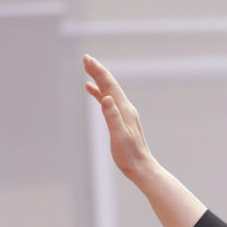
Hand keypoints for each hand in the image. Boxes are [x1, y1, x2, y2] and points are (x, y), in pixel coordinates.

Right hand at [83, 54, 156, 182]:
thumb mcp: (119, 136)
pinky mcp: (121, 120)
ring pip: (109, 91)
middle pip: (110, 85)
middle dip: (98, 71)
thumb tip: (106, 98)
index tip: (87, 59)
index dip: (98, 72)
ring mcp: (124, 113)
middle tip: (85, 58)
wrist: (141, 167)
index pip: (109, 86)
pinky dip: (99, 93)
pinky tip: (92, 90)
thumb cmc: (129, 155)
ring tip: (87, 68)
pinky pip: (108, 101)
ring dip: (98, 79)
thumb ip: (112, 117)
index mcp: (124, 110)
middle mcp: (125, 108)